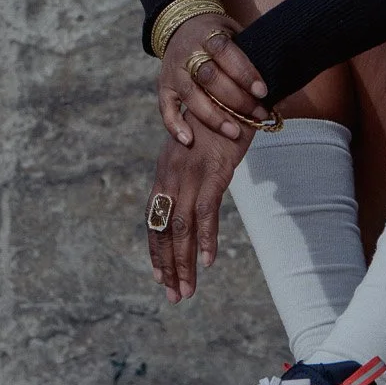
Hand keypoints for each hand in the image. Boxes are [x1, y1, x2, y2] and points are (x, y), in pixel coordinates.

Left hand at [146, 121, 243, 299]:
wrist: (230, 88)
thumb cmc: (217, 118)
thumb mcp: (196, 147)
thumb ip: (190, 171)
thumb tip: (195, 191)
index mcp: (165, 173)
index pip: (155, 219)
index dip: (156, 250)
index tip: (160, 277)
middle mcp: (171, 176)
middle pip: (164, 230)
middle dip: (168, 266)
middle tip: (173, 296)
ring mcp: (191, 175)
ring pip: (181, 229)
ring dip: (183, 263)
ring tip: (187, 290)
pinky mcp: (214, 172)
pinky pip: (207, 212)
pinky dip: (205, 239)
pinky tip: (207, 261)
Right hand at [158, 14, 269, 147]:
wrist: (181, 24)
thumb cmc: (219, 34)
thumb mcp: (235, 32)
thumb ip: (251, 52)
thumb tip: (282, 75)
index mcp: (208, 35)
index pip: (226, 52)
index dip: (244, 72)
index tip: (262, 92)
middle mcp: (188, 53)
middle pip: (210, 77)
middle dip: (235, 99)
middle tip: (258, 114)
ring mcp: (174, 70)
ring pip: (191, 95)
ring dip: (212, 116)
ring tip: (234, 132)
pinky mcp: (163, 86)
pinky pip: (166, 107)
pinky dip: (174, 125)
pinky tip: (188, 140)